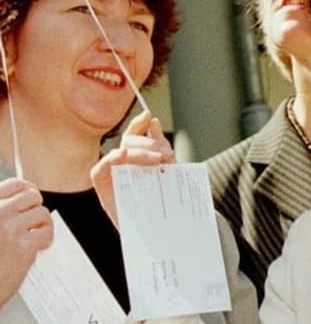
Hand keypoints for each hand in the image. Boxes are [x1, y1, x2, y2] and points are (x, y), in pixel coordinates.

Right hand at [0, 177, 52, 305]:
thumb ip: (4, 210)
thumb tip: (27, 193)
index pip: (15, 185)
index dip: (28, 190)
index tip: (31, 202)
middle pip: (32, 196)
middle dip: (34, 209)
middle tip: (31, 224)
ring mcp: (8, 229)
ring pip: (42, 213)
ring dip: (41, 225)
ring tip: (34, 236)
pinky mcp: (21, 247)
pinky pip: (46, 232)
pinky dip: (46, 239)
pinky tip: (39, 247)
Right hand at [91, 110, 174, 227]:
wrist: (168, 234)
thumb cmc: (168, 202)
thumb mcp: (170, 170)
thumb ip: (161, 147)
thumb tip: (152, 122)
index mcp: (139, 163)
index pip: (133, 136)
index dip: (138, 124)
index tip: (149, 116)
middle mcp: (125, 169)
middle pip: (128, 142)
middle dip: (147, 141)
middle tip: (166, 153)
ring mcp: (114, 180)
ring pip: (118, 153)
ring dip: (138, 150)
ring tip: (160, 159)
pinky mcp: (105, 193)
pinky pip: (100, 170)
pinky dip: (112, 158)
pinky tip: (125, 155)